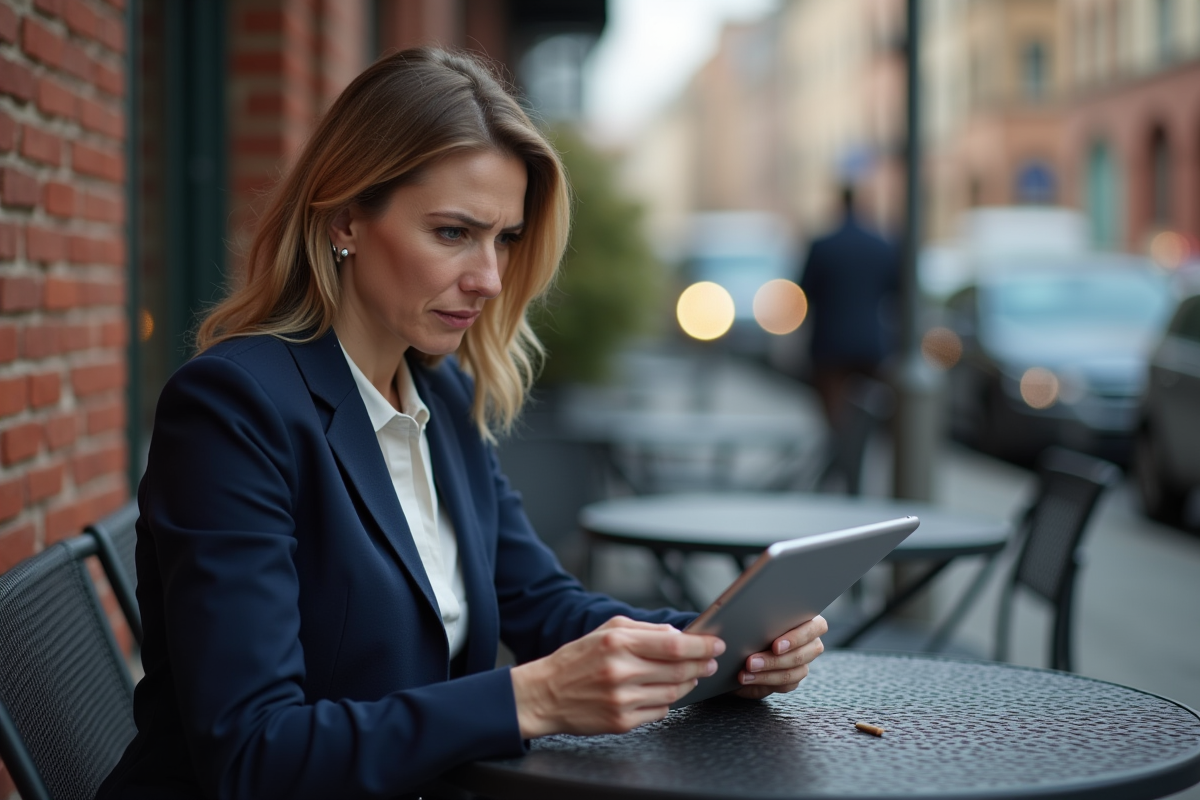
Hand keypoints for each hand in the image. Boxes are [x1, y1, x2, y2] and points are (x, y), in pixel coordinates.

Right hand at [510, 616, 725, 737]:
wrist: (545, 694)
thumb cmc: (577, 659)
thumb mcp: (606, 630)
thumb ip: (644, 629)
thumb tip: (678, 635)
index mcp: (617, 642)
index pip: (673, 645)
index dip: (700, 646)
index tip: (715, 644)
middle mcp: (620, 671)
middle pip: (679, 670)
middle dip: (701, 665)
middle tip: (710, 662)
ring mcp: (622, 699)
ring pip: (673, 693)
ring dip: (686, 684)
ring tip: (687, 676)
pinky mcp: (621, 722)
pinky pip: (659, 713)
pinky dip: (666, 702)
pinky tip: (659, 693)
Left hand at [733, 615, 827, 699]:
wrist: (740, 648)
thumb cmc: (752, 624)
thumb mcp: (756, 616)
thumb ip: (763, 616)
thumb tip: (755, 619)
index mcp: (808, 620)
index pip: (817, 626)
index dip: (797, 638)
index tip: (775, 646)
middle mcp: (810, 641)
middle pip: (804, 654)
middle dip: (776, 660)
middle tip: (751, 661)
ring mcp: (804, 661)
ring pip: (795, 672)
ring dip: (767, 673)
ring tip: (747, 669)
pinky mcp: (794, 678)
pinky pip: (786, 684)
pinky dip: (765, 681)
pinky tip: (748, 677)